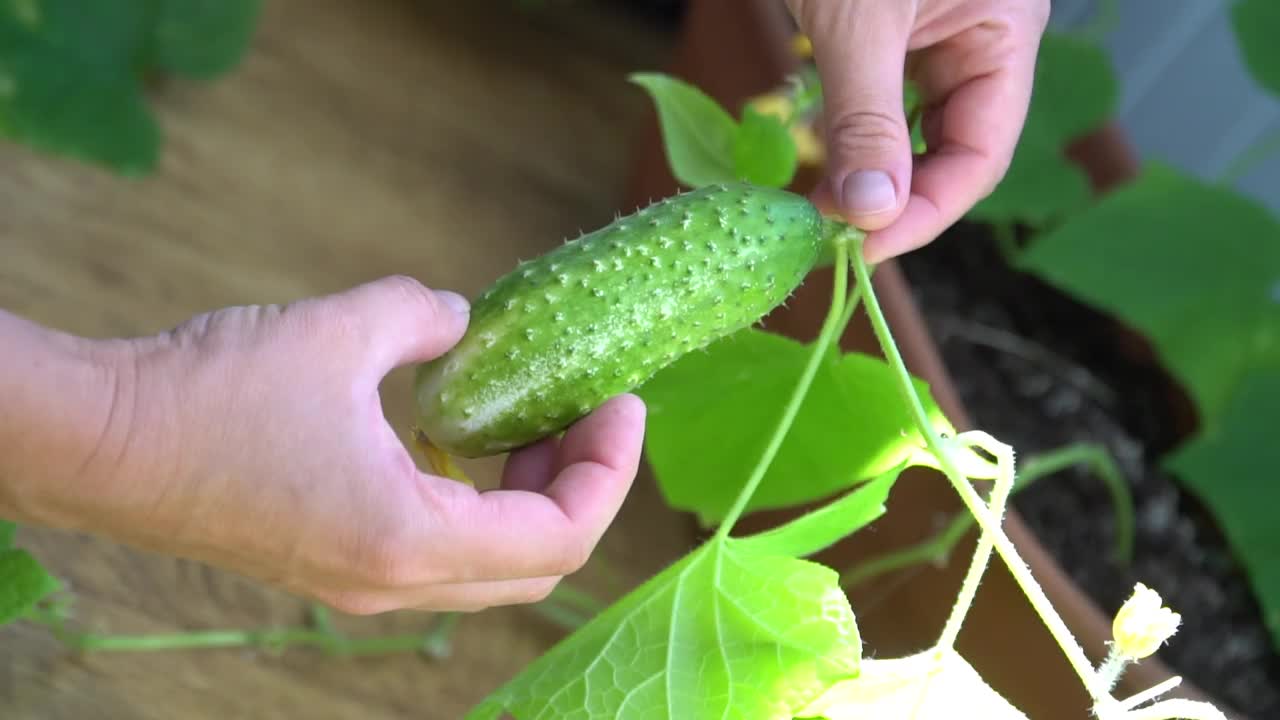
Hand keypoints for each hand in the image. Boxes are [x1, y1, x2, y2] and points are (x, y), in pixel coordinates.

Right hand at [25, 276, 645, 614]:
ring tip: (536, 421)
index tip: (623, 403)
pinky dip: (477, 504)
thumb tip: (465, 320)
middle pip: (538, 565)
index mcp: (410, 542)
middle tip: (590, 411)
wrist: (99, 443)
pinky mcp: (337, 566)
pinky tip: (466, 440)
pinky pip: (439, 554)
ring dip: (531, 498)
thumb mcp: (342, 329)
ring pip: (490, 566)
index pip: (561, 536)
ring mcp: (363, 585)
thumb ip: (427, 316)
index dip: (610, 470)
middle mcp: (395, 585)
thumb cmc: (212, 393)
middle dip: (582, 485)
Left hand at [786, 0, 1049, 261]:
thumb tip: (872, 212)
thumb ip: (867, 117)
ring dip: (868, 171)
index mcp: (1004, 31)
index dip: (927, 212)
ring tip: (820, 202)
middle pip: (951, 149)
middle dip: (893, 196)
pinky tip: (821, 160)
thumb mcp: (858, 25)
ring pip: (912, 131)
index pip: (982, 153)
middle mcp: (980, 39)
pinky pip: (880, 102)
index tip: (866, 247)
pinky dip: (851, 135)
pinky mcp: (890, 32)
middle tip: (832, 227)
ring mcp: (937, 35)